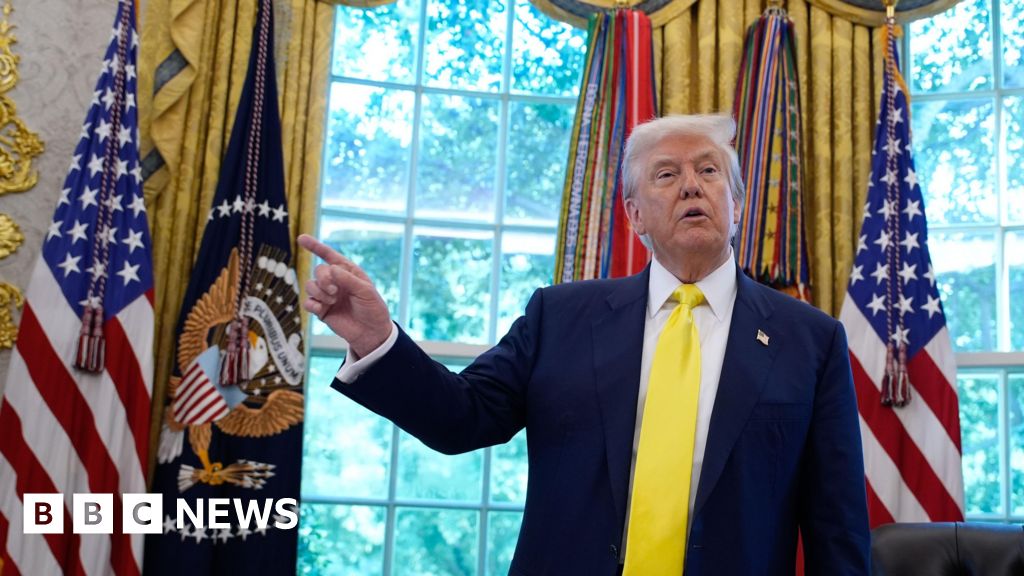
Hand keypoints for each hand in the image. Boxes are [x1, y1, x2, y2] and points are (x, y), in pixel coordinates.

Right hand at [297, 234, 392, 357]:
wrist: (371, 333)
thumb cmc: (372, 309)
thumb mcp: (366, 291)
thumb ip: (348, 279)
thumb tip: (330, 269)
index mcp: (348, 272)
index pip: (330, 256)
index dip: (315, 247)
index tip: (301, 238)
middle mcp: (336, 282)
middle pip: (318, 271)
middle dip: (323, 279)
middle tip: (334, 291)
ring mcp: (327, 296)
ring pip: (310, 285)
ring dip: (319, 291)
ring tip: (332, 300)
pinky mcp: (321, 310)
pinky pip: (308, 302)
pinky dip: (312, 304)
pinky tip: (322, 309)